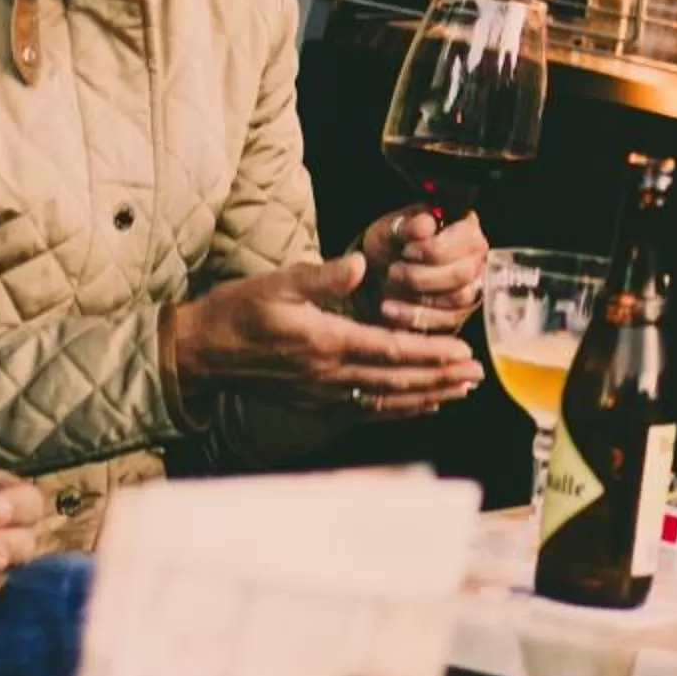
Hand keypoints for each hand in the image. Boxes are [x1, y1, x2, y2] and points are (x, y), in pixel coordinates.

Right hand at [171, 254, 483, 419]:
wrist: (200, 353)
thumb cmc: (236, 313)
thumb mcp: (276, 283)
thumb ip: (322, 276)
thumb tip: (360, 265)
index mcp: (325, 343)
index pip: (391, 351)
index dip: (430, 355)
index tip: (463, 354)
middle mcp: (329, 375)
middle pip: (397, 381)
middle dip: (440, 379)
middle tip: (476, 375)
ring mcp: (323, 394)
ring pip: (386, 400)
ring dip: (427, 396)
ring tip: (461, 391)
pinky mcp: (316, 402)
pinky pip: (366, 410)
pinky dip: (398, 410)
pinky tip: (421, 405)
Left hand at [356, 207, 487, 332]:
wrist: (375, 275)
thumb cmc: (389, 247)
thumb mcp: (390, 230)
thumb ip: (407, 225)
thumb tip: (425, 225)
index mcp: (466, 229)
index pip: (465, 241)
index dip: (433, 249)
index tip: (405, 251)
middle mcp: (476, 259)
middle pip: (462, 273)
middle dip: (422, 276)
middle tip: (393, 271)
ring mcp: (472, 288)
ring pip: (458, 298)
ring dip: (418, 295)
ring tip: (390, 286)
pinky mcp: (460, 314)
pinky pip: (446, 321)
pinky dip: (413, 316)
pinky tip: (390, 308)